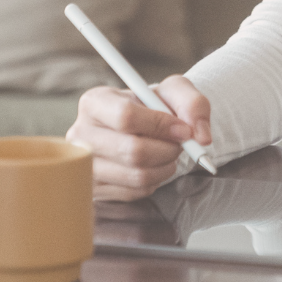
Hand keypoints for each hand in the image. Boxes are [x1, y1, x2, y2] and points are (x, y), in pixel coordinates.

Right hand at [66, 76, 211, 200]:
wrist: (145, 126)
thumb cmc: (155, 104)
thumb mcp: (176, 90)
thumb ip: (193, 104)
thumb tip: (200, 136)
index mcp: (96, 102)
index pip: (125, 116)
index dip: (160, 125)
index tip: (183, 129)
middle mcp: (81, 134)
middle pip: (132, 150)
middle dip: (168, 149)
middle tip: (180, 144)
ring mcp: (84, 166)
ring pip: (136, 175)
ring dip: (165, 166)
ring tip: (169, 152)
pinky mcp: (94, 190)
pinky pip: (134, 192)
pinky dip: (155, 180)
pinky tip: (155, 165)